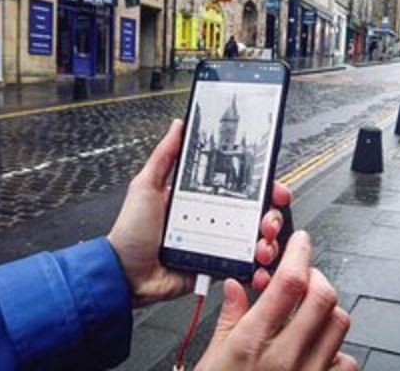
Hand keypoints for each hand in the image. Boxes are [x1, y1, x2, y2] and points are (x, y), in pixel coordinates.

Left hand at [107, 119, 290, 306]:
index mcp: (198, 199)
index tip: (274, 187)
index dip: (261, 186)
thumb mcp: (146, 186)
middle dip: (271, 216)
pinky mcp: (216, 267)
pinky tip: (258, 264)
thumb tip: (178, 126)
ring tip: (262, 244)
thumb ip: (165, 156)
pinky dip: (257, 266)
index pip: (239, 187)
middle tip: (268, 220)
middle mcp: (212, 220)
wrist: (125, 274)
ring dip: (268, 241)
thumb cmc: (131, 232)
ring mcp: (216, 244)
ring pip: (255, 240)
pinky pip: (243, 266)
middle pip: (255, 214)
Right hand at [195, 231, 356, 370]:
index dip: (300, 253)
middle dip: (316, 277)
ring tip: (307, 313)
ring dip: (326, 310)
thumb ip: (228, 317)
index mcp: (254, 342)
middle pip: (324, 297)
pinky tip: (316, 349)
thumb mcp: (212, 357)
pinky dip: (336, 349)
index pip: (290, 283)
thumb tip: (234, 287)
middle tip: (303, 277)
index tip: (300, 242)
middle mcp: (287, 358)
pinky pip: (345, 362)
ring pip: (339, 324)